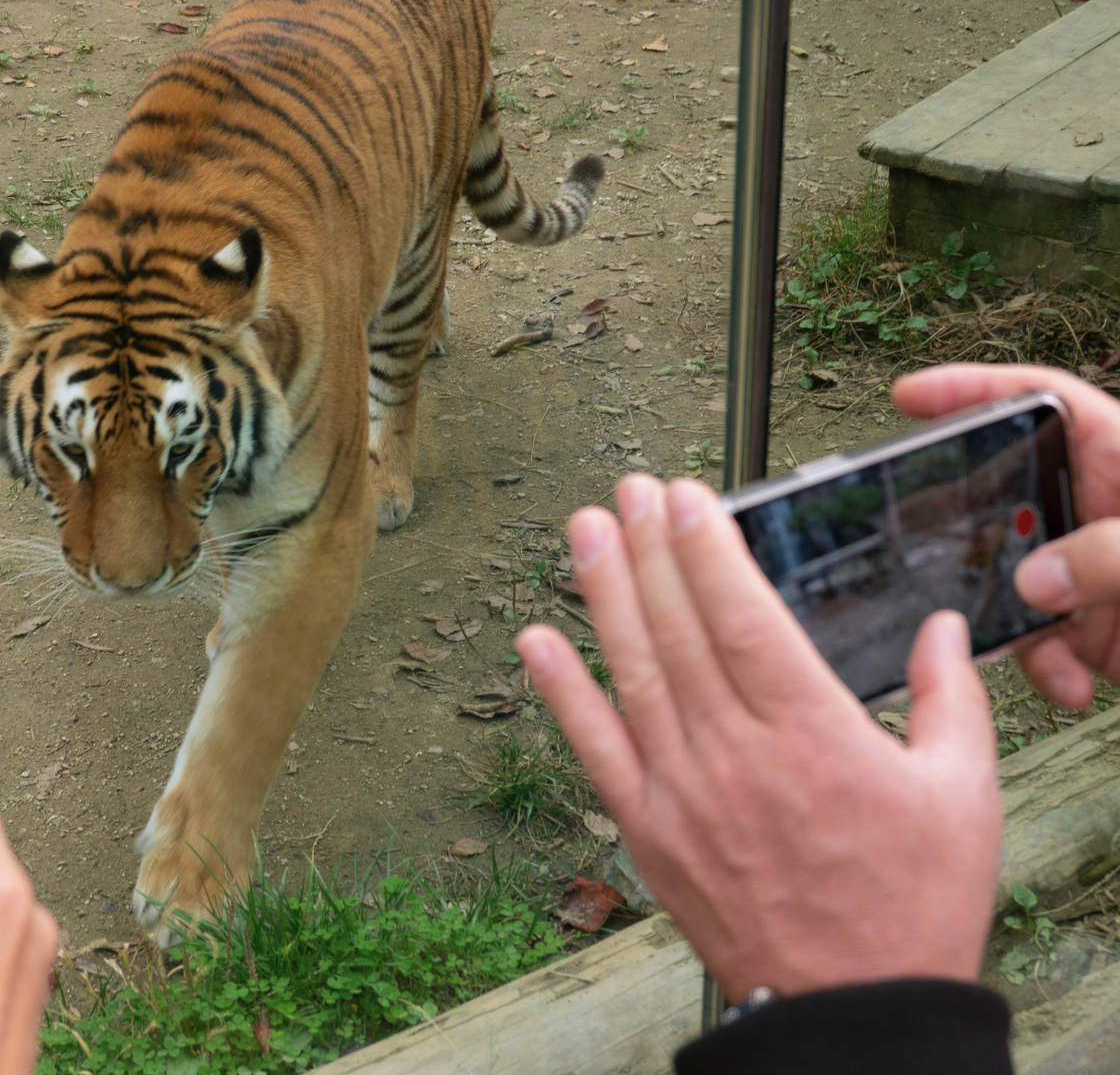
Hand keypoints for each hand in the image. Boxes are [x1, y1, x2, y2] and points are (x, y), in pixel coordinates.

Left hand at [515, 476, 1001, 1002]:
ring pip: (631, 672)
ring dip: (602, 594)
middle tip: (629, 490)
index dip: (707, 548)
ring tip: (584, 531)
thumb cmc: (906, 906)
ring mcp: (682, 792)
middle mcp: (735, 754)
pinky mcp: (648, 831)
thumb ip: (947, 698)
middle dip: (650, 548)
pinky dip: (560, 692)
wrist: (850, 1007)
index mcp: (813, 734)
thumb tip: (943, 629)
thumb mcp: (961, 793)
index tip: (685, 497)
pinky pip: (594, 748)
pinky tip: (535, 641)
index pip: (744, 616)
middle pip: (678, 629)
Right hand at [895, 363, 1119, 707]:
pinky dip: (1048, 667)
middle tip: (935, 550)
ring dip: (1012, 621)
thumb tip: (1035, 578)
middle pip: (1012, 500)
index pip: (1044, 402)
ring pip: (1019, 583)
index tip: (913, 396)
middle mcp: (1108, 512)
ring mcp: (1103, 572)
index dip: (977, 390)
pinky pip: (1047, 641)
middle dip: (975, 534)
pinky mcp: (1107, 628)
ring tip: (1023, 642)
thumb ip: (1109, 555)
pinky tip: (1069, 684)